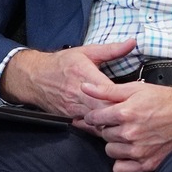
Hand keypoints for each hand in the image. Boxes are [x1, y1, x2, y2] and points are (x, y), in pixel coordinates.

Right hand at [0, 39, 135, 118]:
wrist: (35, 77)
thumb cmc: (61, 64)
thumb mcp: (87, 52)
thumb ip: (112, 50)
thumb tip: (132, 42)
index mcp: (85, 76)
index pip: (108, 91)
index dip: (123, 97)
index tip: (136, 99)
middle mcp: (79, 94)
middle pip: (104, 110)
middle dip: (119, 114)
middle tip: (135, 116)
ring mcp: (73, 108)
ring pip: (96, 122)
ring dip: (110, 124)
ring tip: (126, 125)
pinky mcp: (69, 117)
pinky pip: (87, 127)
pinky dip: (98, 129)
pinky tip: (109, 129)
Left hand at [75, 80, 171, 171]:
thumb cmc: (166, 101)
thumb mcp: (136, 89)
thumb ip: (107, 90)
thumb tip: (84, 87)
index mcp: (125, 113)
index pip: (95, 118)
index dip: (95, 115)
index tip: (100, 115)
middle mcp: (130, 133)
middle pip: (103, 134)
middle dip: (108, 128)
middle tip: (120, 123)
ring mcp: (138, 151)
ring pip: (110, 151)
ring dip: (115, 144)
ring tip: (128, 135)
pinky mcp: (146, 164)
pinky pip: (120, 169)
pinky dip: (122, 162)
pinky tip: (130, 151)